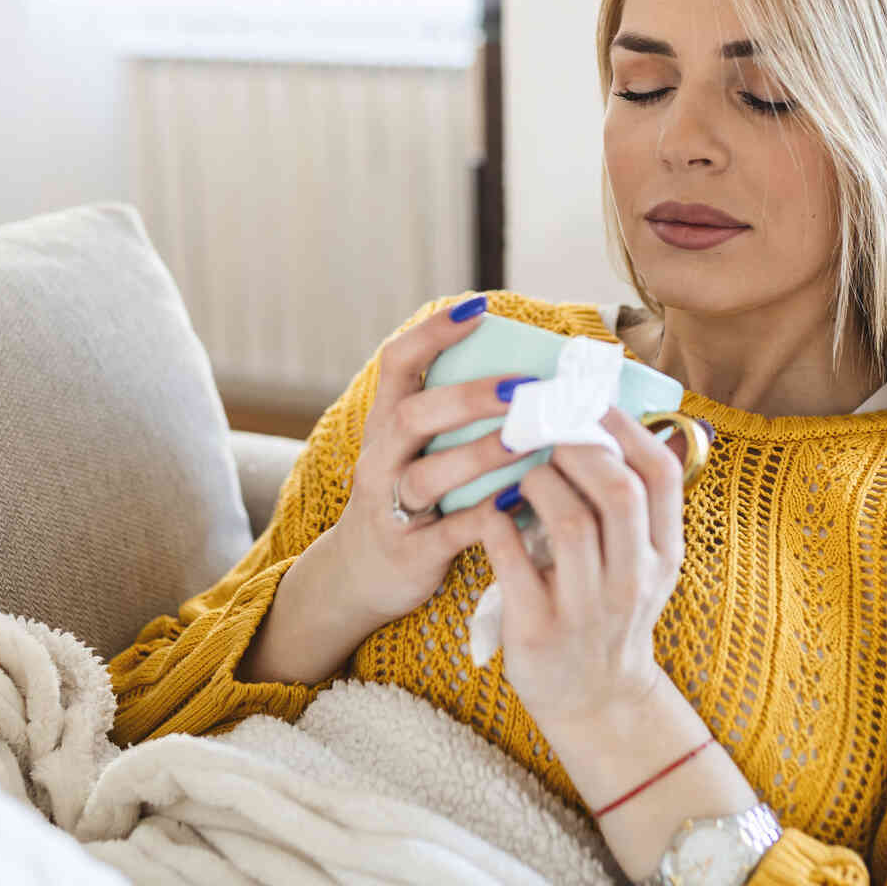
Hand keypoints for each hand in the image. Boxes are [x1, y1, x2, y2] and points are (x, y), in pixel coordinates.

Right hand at [325, 296, 536, 627]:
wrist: (357, 578)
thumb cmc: (408, 500)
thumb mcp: (413, 451)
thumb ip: (452, 417)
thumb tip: (529, 372)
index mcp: (384, 425)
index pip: (396, 363)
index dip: (432, 333)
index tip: (478, 307)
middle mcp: (380, 460)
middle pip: (412, 416)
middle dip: (467, 397)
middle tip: (522, 385)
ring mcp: (390, 508)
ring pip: (426, 475)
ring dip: (480, 453)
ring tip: (526, 438)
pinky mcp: (410, 554)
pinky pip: (449, 532)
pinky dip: (485, 516)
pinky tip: (522, 499)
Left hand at [456, 406, 689, 729]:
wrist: (594, 699)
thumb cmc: (609, 610)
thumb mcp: (644, 561)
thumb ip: (641, 502)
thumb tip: (633, 419)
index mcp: (663, 553)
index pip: (660, 474)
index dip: (623, 427)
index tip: (588, 399)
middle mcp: (633, 579)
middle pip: (618, 491)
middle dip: (576, 446)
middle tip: (544, 427)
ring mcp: (587, 608)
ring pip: (569, 522)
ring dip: (537, 481)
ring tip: (521, 471)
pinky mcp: (538, 629)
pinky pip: (512, 559)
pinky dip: (496, 523)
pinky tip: (489, 511)